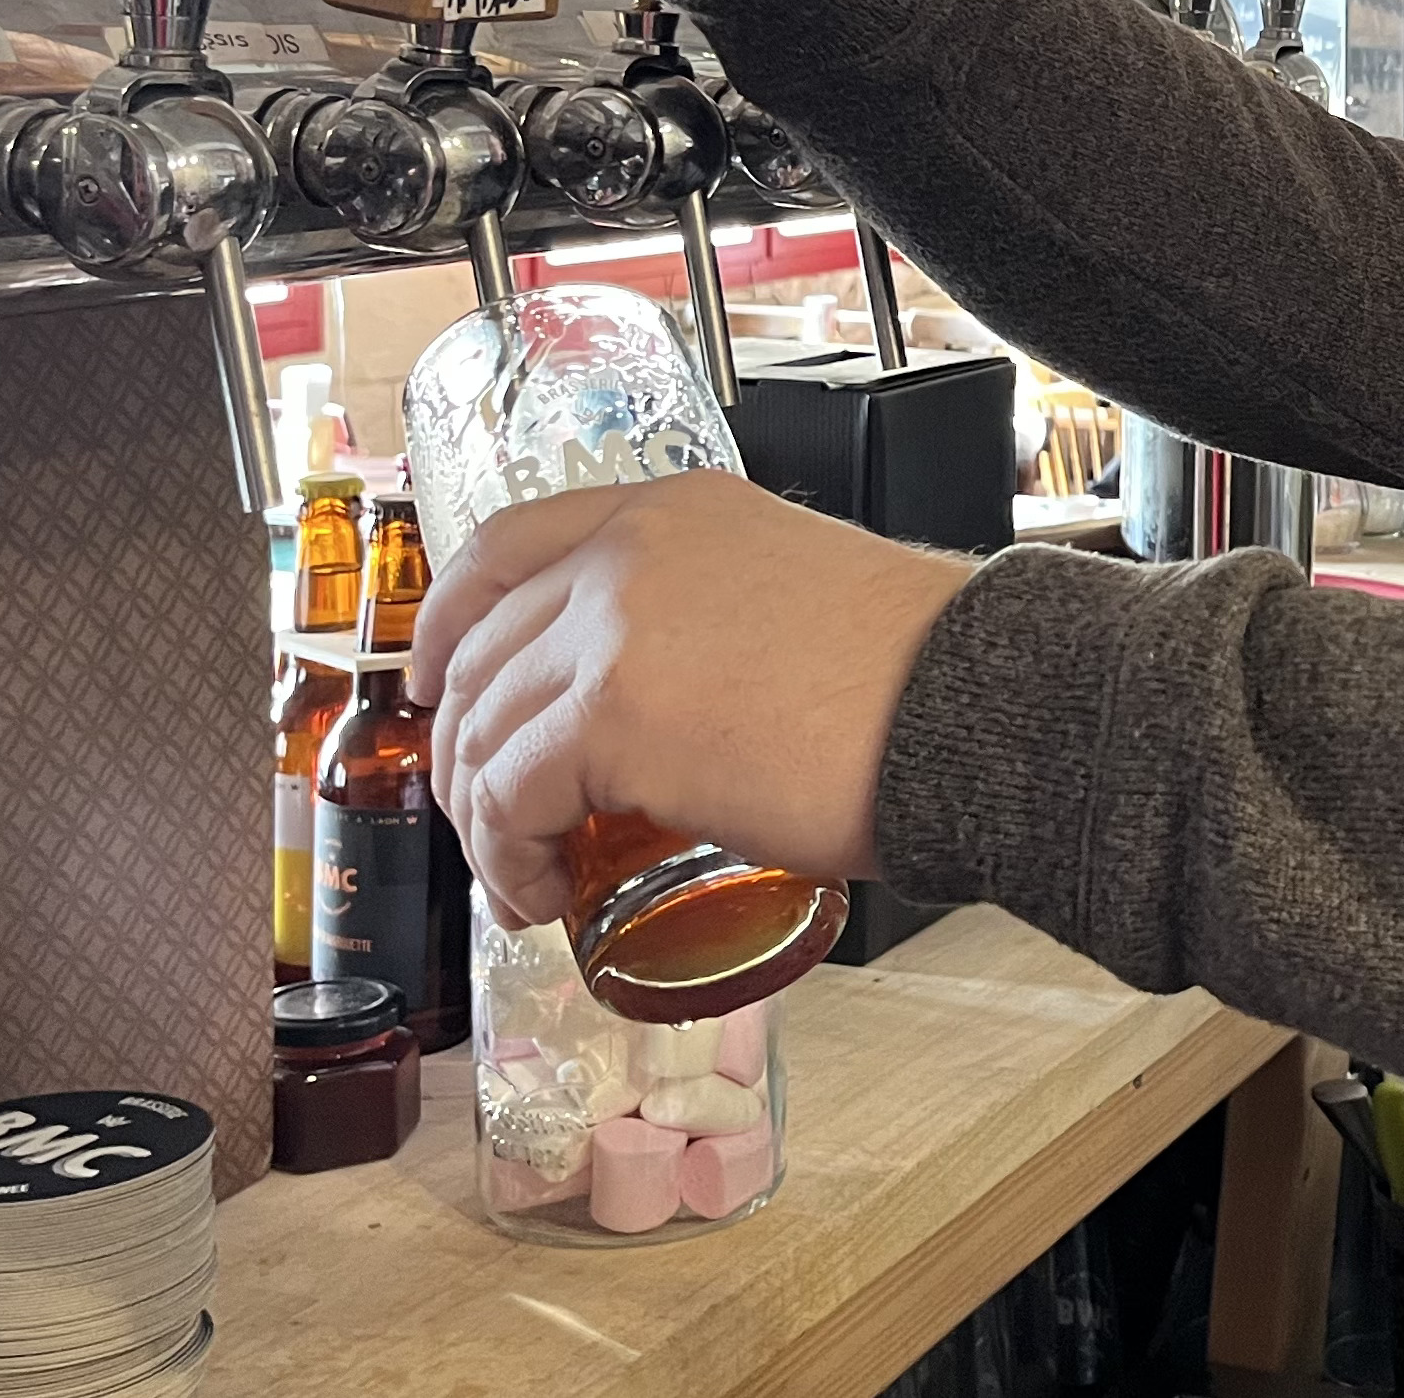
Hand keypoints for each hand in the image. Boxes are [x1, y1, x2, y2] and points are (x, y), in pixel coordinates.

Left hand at [407, 469, 974, 928]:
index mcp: (673, 510)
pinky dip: (509, 858)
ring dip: (485, 819)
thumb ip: (711, 619)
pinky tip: (545, 892)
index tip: (435, 679)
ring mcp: (611, 626)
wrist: (969, 707)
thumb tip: (676, 707)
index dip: (449, 620)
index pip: (508, 544)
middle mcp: (628, 551)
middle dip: (465, 750)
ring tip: (527, 875)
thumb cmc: (916, 677)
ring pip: (481, 728)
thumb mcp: (788, 599)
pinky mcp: (609, 715)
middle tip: (493, 821)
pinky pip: (507, 797)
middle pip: (480, 649)